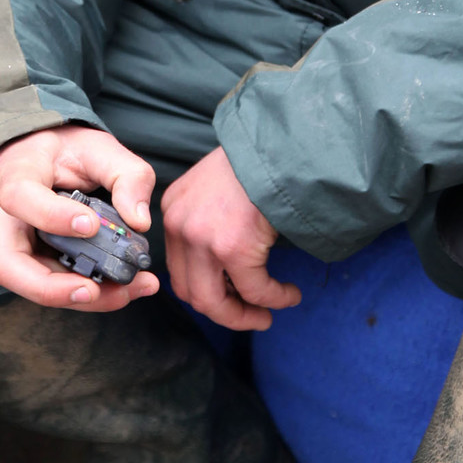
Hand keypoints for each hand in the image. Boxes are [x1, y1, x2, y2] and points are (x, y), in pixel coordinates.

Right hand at [0, 127, 160, 311]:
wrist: (34, 156)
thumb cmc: (62, 151)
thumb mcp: (98, 147)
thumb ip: (126, 174)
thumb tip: (140, 221)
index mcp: (14, 175)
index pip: (19, 198)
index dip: (52, 216)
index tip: (91, 224)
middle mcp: (1, 219)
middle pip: (8, 266)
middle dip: (53, 288)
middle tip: (96, 290)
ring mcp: (9, 245)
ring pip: (30, 285)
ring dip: (78, 297)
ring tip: (128, 291)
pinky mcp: (27, 263)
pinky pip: (50, 285)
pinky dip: (85, 293)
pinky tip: (122, 289)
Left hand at [162, 146, 299, 332]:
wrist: (281, 146)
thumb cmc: (257, 165)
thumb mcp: (216, 191)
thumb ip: (208, 224)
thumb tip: (226, 271)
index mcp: (173, 211)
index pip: (178, 269)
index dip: (205, 291)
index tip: (231, 298)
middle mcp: (179, 226)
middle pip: (190, 292)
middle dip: (224, 313)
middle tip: (252, 316)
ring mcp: (203, 238)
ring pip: (215, 302)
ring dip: (245, 315)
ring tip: (268, 314)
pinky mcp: (232, 247)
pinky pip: (255, 290)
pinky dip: (275, 298)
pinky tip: (290, 294)